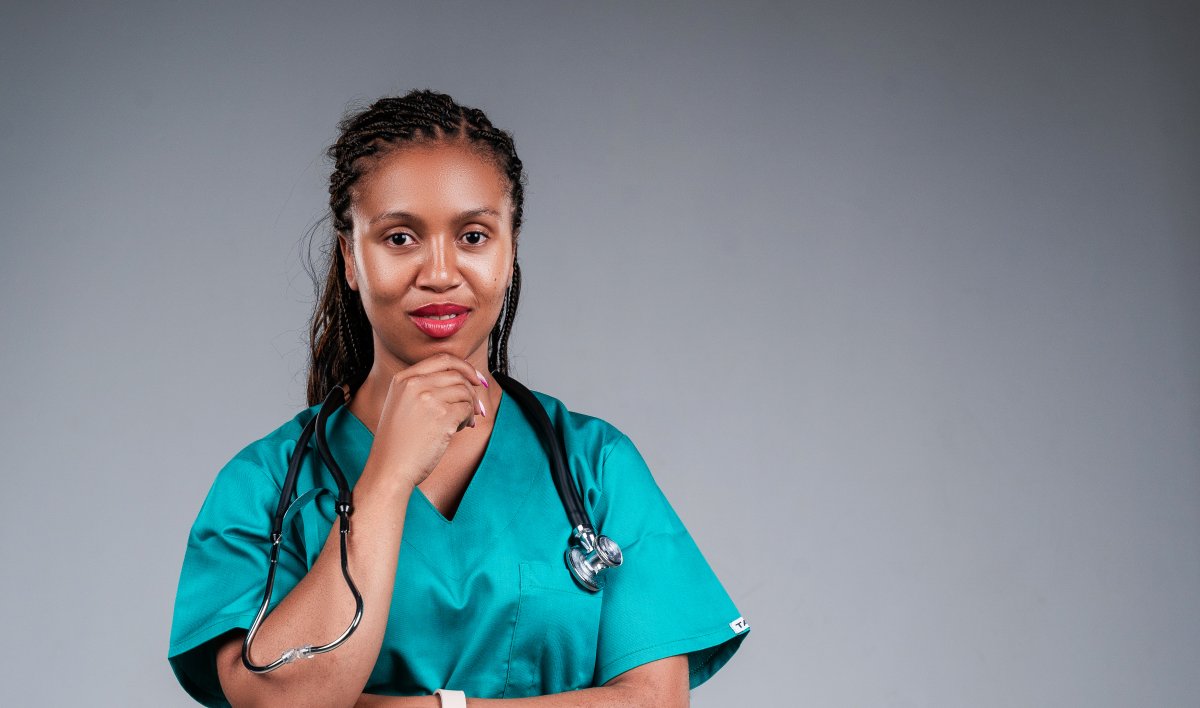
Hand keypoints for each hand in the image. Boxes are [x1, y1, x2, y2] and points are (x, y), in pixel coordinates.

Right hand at [366, 352, 488, 489]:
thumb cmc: (397, 444)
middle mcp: (415, 384)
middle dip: (472, 391)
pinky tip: (459, 430)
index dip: (464, 367)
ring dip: (471, 407)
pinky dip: (468, 418)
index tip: (476, 379)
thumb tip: (463, 381)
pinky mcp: (442, 415)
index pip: (442, 359)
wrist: (389, 469)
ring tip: (463, 423)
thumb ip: (423, 389)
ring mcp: (428, 398)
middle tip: (477, 408)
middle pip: (457, 375)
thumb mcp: (401, 406)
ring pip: (465, 391)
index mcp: (403, 379)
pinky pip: (467, 409)